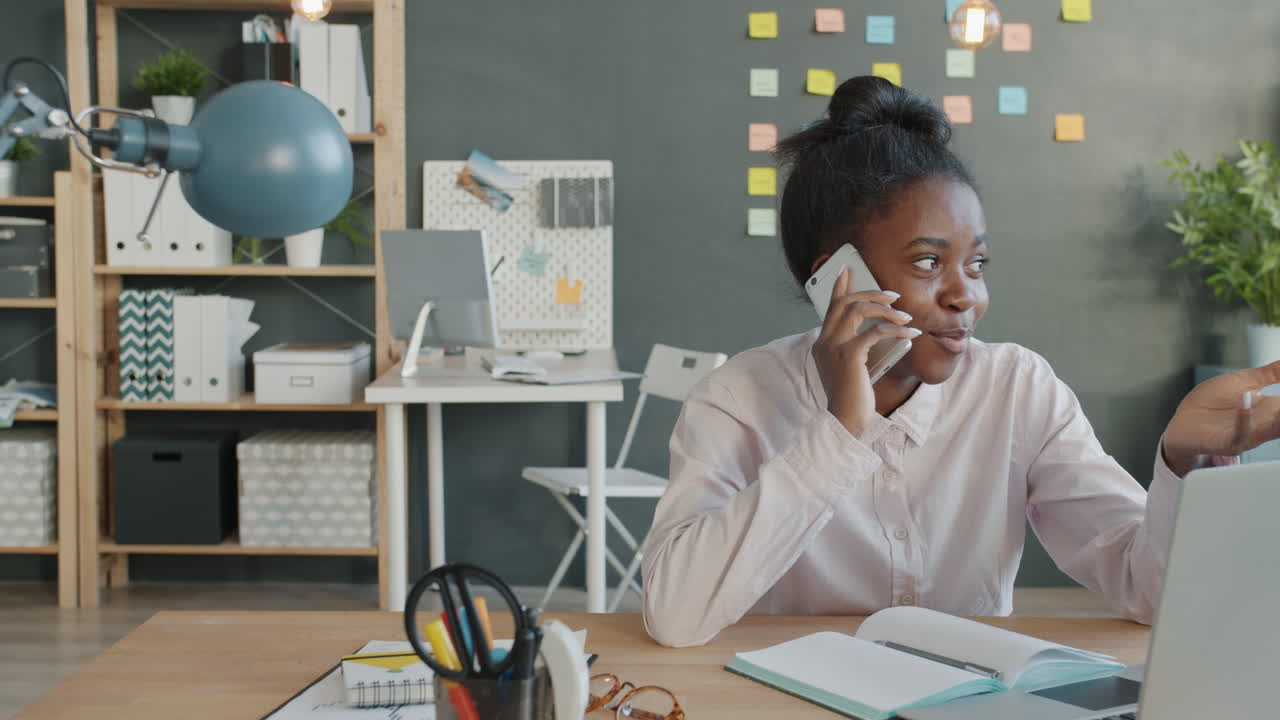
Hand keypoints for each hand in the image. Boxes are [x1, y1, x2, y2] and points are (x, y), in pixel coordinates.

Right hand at [812, 268, 920, 436]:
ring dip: (886, 309)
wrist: (844, 421)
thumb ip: (854, 349)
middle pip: (845, 302)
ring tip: (905, 316)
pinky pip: (875, 332)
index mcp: (822, 344)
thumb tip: (875, 332)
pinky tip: (911, 334)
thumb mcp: (850, 370)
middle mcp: (824, 342)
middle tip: (892, 295)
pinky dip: (896, 330)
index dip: (838, 286)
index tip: (848, 270)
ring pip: (858, 310)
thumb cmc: (851, 399)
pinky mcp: (849, 355)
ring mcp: (834, 347)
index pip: (830, 307)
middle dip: (871, 293)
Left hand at [1162, 361, 1279, 475]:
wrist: (1182, 422)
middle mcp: (1265, 423)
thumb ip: (1269, 374)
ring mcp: (1248, 434)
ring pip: (1273, 429)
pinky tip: (1247, 401)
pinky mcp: (1227, 442)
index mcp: (1271, 409)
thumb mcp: (1243, 382)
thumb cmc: (1211, 403)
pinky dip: (1245, 419)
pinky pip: (1240, 434)